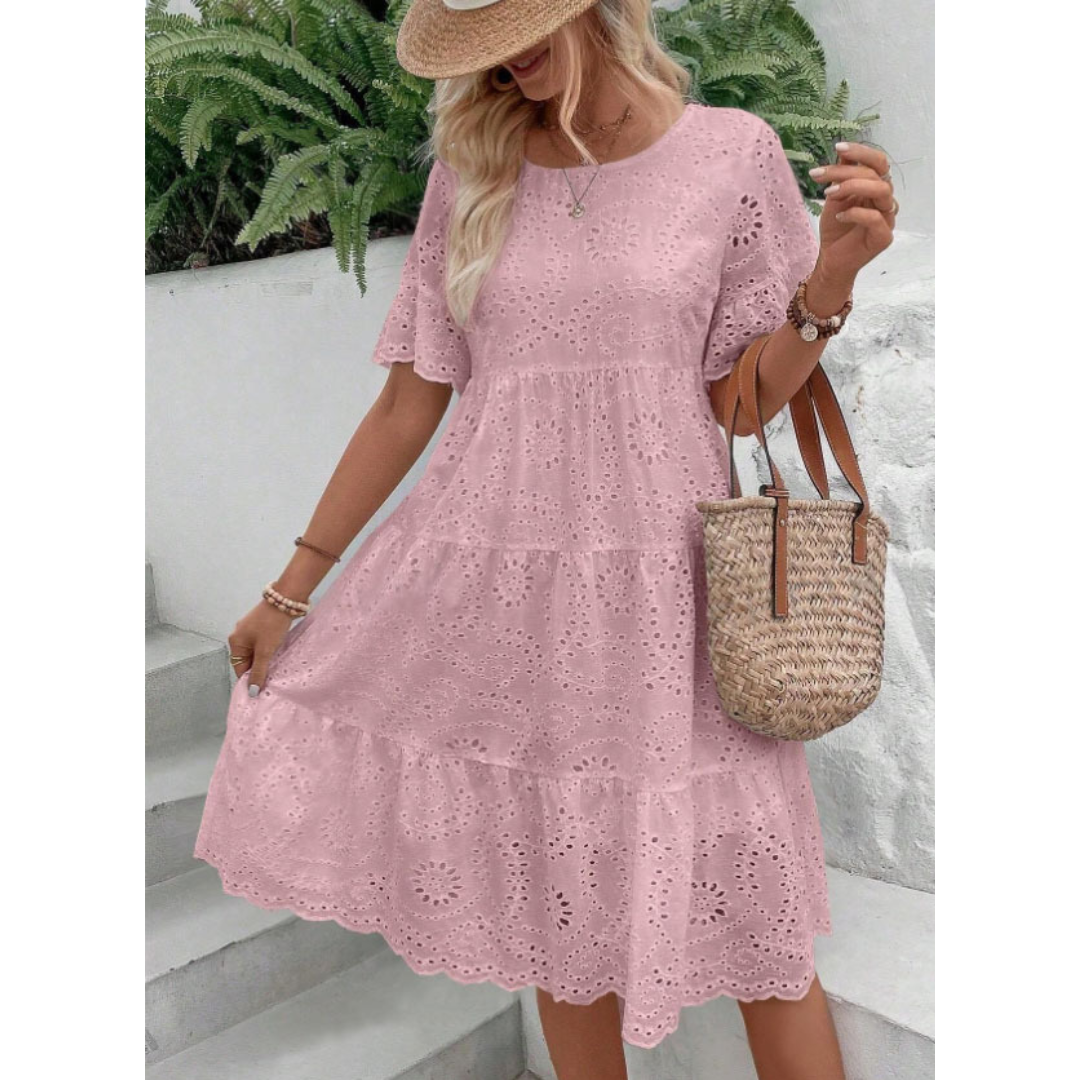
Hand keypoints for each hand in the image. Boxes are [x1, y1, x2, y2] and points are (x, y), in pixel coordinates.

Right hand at [228, 598, 295, 695]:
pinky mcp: (259, 625)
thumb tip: (252, 691)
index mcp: (235, 641)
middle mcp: (238, 635)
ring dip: (264, 658)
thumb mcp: (265, 651)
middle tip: (272, 675)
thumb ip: (258, 671)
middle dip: (258, 667)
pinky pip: (260, 642)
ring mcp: (248, 628)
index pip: (239, 668)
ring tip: (276, 663)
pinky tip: (277, 650)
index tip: (262, 686)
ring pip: (255, 651)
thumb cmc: (272, 624)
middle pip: (246, 659)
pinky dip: (267, 648)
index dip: (250, 677)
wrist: (285, 599)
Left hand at [809, 141, 896, 282]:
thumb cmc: (836, 228)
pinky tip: (839, 216)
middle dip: (846, 171)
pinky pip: (875, 218)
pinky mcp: (884, 237)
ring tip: (829, 194)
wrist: (831, 259)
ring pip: (882, 191)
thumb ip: (841, 176)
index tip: (838, 148)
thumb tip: (842, 151)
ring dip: (853, 186)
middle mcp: (885, 200)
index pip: (878, 162)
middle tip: (820, 175)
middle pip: (877, 173)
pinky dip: (855, 213)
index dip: (861, 152)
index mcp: (876, 187)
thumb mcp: (834, 197)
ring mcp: (888, 218)